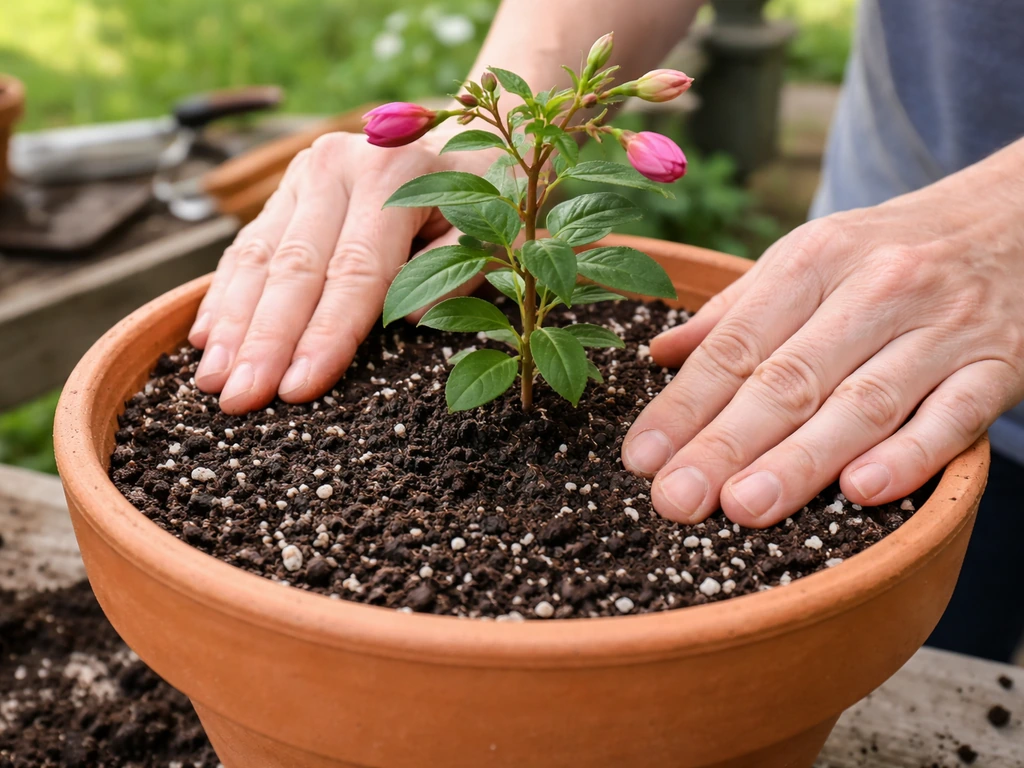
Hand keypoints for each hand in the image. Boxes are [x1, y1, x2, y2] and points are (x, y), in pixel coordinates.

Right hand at [188, 127, 495, 413]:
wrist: (467, 142)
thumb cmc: (486, 201)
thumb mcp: (497, 233)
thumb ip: (458, 270)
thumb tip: (407, 319)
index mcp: (395, 175)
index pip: (355, 271)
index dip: (325, 335)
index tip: (297, 389)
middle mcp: (340, 165)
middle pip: (295, 268)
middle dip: (265, 341)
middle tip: (239, 399)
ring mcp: (306, 174)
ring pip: (259, 257)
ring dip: (233, 324)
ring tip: (211, 380)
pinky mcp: (287, 189)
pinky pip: (248, 246)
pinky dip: (225, 294)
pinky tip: (207, 339)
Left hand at [622, 141, 1023, 527]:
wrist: (1013, 220)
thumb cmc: (886, 252)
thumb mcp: (808, 258)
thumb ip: (734, 311)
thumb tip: (658, 355)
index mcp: (814, 260)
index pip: (735, 343)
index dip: (684, 404)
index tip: (641, 459)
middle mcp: (875, 289)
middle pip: (789, 378)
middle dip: (726, 444)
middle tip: (677, 499)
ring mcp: (941, 330)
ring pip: (863, 403)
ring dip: (801, 460)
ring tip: (745, 507)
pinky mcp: (997, 367)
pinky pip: (953, 416)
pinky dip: (910, 455)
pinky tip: (861, 491)